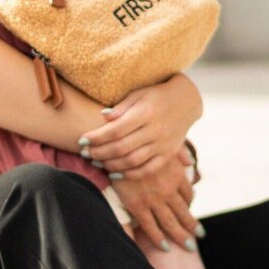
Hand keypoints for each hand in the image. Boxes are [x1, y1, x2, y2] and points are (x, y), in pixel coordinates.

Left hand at [79, 74, 201, 177]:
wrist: (186, 101)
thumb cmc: (155, 95)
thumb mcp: (138, 93)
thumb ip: (121, 107)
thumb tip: (103, 117)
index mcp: (145, 112)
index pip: (115, 130)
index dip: (96, 137)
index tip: (82, 140)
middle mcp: (155, 130)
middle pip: (121, 147)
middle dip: (99, 152)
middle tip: (84, 154)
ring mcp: (163, 144)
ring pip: (132, 161)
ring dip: (110, 165)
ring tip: (96, 163)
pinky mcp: (168, 154)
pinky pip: (147, 169)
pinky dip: (130, 174)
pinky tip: (114, 173)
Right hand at [112, 150, 200, 252]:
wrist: (117, 145)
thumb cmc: (139, 140)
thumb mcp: (163, 143)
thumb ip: (179, 152)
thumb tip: (192, 161)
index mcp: (175, 173)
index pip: (188, 192)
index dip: (190, 202)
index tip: (191, 209)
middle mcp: (168, 188)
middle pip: (184, 212)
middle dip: (192, 225)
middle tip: (200, 235)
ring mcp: (153, 199)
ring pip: (170, 222)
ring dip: (180, 235)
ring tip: (189, 246)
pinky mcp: (137, 205)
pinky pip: (150, 226)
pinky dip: (158, 238)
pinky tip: (165, 247)